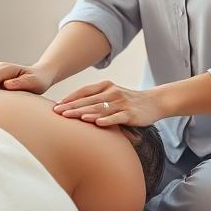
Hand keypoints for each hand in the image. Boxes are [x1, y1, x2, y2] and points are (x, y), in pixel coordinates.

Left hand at [52, 80, 166, 126]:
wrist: (154, 101)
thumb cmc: (128, 101)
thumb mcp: (112, 95)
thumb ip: (96, 99)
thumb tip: (74, 107)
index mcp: (106, 86)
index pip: (84, 91)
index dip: (70, 98)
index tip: (56, 106)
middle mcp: (112, 92)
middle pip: (88, 100)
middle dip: (72, 107)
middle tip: (57, 113)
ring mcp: (121, 103)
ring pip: (100, 108)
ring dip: (84, 113)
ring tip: (71, 117)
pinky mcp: (130, 114)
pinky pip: (116, 117)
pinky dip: (106, 120)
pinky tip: (96, 123)